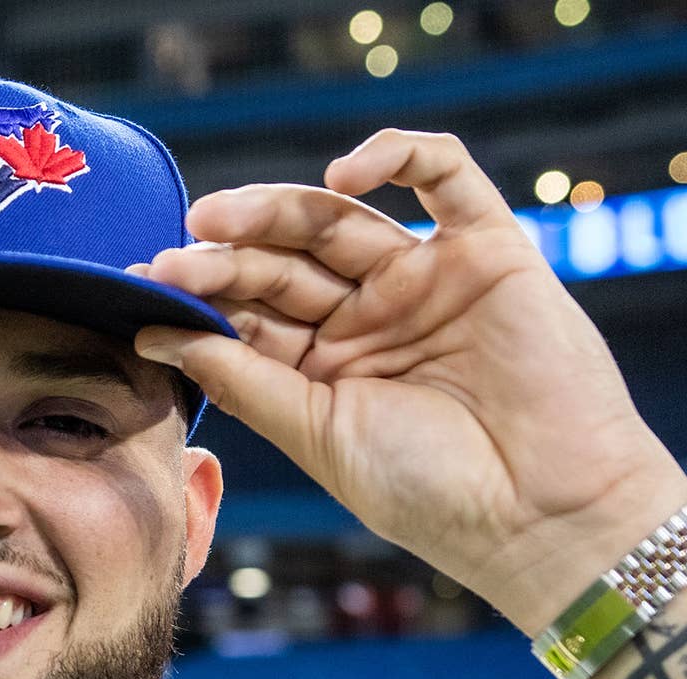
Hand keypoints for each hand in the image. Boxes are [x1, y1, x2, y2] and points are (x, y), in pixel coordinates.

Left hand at [131, 129, 686, 635]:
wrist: (541, 515)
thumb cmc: (428, 491)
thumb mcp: (316, 432)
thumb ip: (243, 378)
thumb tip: (154, 335)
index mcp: (322, 365)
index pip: (248, 312)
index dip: (199, 295)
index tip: (144, 287)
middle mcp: (367, 316)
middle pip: (282, 261)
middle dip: (225, 255)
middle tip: (176, 254)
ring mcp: (424, 280)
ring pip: (338, 218)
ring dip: (275, 208)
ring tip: (219, 217)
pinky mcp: (488, 249)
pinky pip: (445, 176)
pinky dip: (398, 155)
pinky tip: (344, 172)